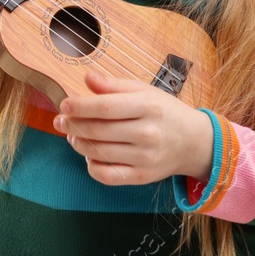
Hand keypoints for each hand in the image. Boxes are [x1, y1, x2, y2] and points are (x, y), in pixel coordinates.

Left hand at [54, 69, 214, 185]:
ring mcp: (145, 158)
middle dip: (73, 126)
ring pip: (100, 153)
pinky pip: (108, 176)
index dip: (80, 106)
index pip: (106, 107)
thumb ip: (114, 86)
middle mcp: (148, 133)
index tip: (64, 104)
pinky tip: (89, 155)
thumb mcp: (144, 91)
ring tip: (73, 136)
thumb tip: (87, 78)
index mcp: (148, 107)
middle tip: (60, 121)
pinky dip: (91, 166)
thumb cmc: (164, 112)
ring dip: (79, 144)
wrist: (194, 142)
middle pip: (99, 131)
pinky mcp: (142, 177)